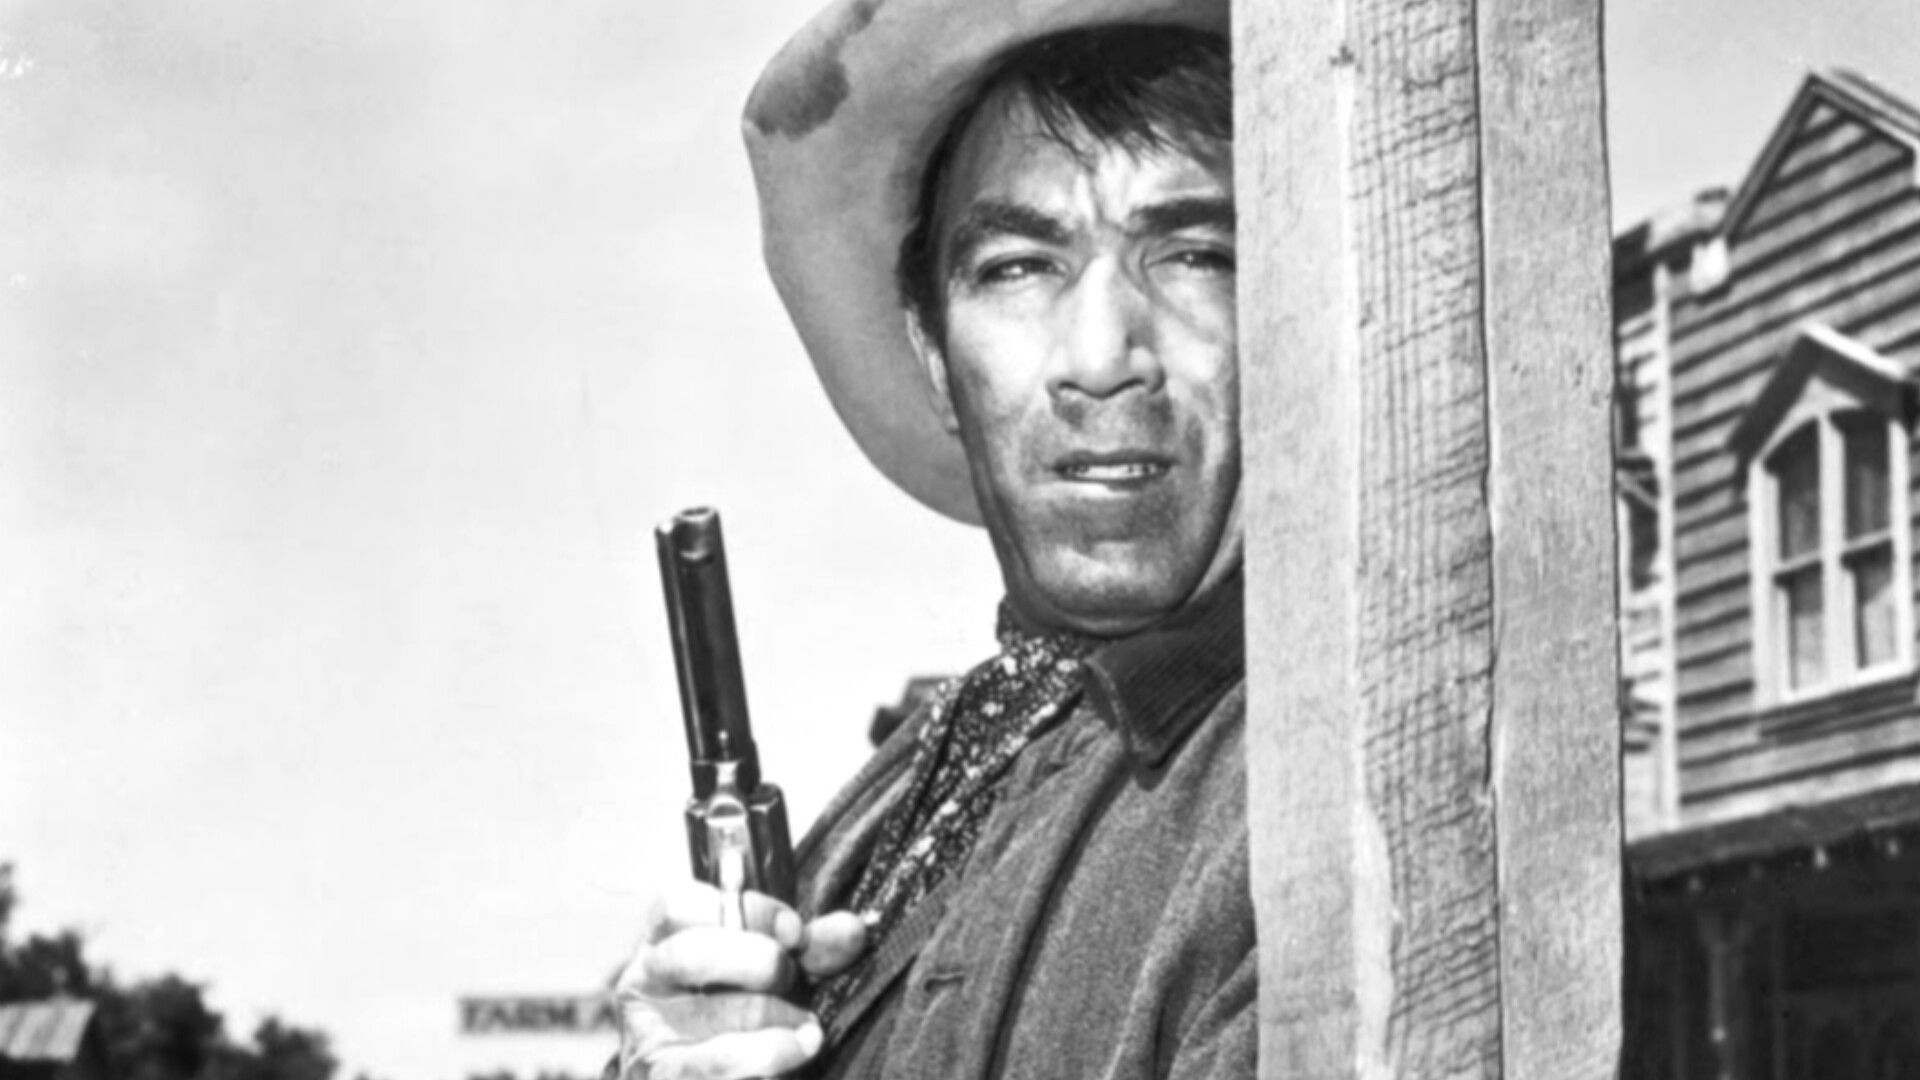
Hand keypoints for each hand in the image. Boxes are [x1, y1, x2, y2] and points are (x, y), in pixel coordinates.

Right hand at [614, 882, 868, 1079]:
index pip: (681, 903)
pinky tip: (802, 1046)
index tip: (794, 930)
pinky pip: (723, 1062)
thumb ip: (810, 946)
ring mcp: (650, 1033)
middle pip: (695, 953)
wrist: (708, 1077)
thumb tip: (852, 930)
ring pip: (719, 1012)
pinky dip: (775, 1053)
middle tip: (790, 976)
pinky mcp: (666, 1075)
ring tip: (806, 1025)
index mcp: (664, 938)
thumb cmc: (740, 1015)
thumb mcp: (773, 968)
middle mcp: (646, 981)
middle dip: (762, 962)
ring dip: (780, 1016)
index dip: (747, 911)